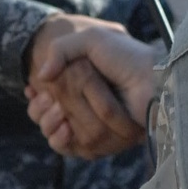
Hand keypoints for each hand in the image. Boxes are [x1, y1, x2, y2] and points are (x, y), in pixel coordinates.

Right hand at [26, 14, 157, 158]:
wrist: (152, 81)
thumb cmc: (126, 57)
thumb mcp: (92, 39)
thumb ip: (60, 49)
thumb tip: (41, 76)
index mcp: (80, 85)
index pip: (44, 100)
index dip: (36, 99)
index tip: (35, 92)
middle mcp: (84, 107)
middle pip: (46, 118)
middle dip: (42, 111)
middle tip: (49, 101)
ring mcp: (93, 126)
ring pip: (57, 134)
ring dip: (56, 122)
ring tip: (59, 111)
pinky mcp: (103, 143)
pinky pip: (74, 149)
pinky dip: (65, 141)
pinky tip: (64, 128)